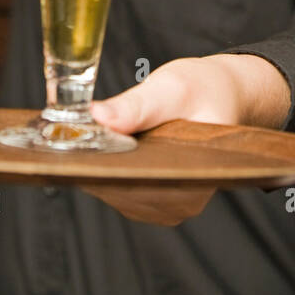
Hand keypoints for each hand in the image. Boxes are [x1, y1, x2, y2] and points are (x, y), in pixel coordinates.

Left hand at [82, 54, 291, 224]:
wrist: (222, 95)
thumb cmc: (205, 89)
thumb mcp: (173, 88)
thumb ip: (137, 105)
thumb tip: (98, 117)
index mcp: (197, 178)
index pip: (140, 185)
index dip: (106, 171)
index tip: (79, 154)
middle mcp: (183, 202)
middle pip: (125, 192)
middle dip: (96, 165)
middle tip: (72, 139)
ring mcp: (167, 206)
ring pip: (116, 193)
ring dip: (97, 168)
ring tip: (82, 140)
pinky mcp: (152, 200)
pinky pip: (118, 189)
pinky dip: (104, 169)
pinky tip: (95, 149)